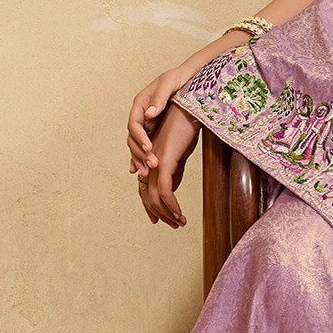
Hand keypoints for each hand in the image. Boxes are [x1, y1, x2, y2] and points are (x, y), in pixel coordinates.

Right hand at [128, 62, 199, 177]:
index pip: (134, 123)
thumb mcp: (170, 83)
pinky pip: (147, 147)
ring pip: (138, 145)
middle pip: (134, 138)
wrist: (192, 77)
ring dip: (141, 159)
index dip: (139, 137)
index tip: (148, 147)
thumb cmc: (180, 77)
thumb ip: (159, 98)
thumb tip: (149, 114)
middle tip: (151, 165)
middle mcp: (142, 115)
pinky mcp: (156, 131)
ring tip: (147, 173)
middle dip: (140, 153)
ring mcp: (148, 124)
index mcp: (141, 103)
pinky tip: (144, 171)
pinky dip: (144, 159)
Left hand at [136, 103, 200, 227]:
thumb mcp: (179, 153)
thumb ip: (173, 169)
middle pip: (145, 195)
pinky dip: (171, 206)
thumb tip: (171, 187)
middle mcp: (148, 161)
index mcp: (150, 159)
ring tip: (179, 223)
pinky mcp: (164, 162)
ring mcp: (154, 162)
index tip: (161, 219)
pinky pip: (164, 191)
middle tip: (172, 225)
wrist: (189, 108)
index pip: (143, 188)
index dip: (150, 206)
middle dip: (158, 213)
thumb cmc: (185, 126)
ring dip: (167, 213)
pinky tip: (179, 215)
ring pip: (154, 197)